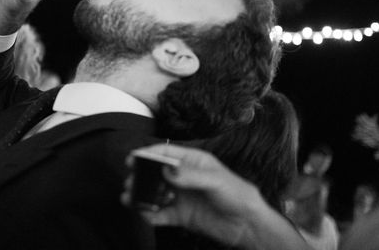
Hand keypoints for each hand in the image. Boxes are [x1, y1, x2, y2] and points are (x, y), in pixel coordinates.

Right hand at [121, 144, 262, 247]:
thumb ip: (191, 175)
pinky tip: (144, 214)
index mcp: (193, 161)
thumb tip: (166, 171)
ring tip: (130, 198)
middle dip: (141, 176)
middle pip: (156, 173)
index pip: (166, 153)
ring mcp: (181, 196)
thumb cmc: (238, 194)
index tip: (133, 158)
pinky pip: (160, 214)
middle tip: (131, 181)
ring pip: (155, 193)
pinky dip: (150, 214)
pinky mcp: (181, 215)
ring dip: (142, 195)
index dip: (148, 154)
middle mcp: (184, 177)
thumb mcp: (216, 180)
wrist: (247, 225)